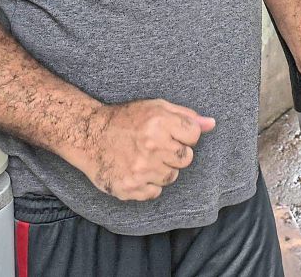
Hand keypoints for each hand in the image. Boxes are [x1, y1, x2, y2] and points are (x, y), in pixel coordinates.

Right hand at [76, 99, 213, 200]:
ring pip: (171, 177)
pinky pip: (155, 192)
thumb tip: (212, 124)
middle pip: (186, 159)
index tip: (171, 134)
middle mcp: (152, 146)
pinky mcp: (129, 188)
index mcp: (159, 122)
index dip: (184, 135)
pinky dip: (148, 184)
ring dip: (162, 169)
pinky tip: (136, 170)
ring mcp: (140, 169)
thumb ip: (186, 116)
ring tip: (144, 158)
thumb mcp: (156, 107)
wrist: (88, 136)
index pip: (194, 135)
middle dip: (175, 153)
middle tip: (156, 147)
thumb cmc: (126, 119)